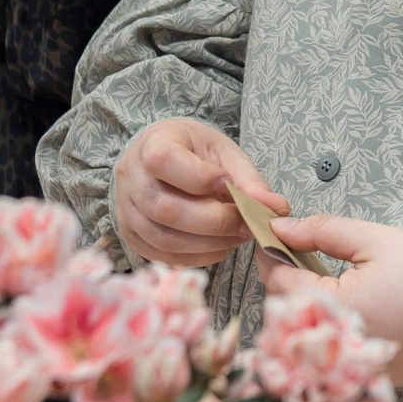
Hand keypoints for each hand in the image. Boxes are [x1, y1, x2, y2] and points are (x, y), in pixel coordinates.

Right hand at [113, 120, 286, 267]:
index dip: (200, 178)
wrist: (162, 158)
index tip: (229, 184)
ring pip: (165, 238)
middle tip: (247, 223)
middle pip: (167, 208)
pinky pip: (164, 256)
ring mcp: (126, 211)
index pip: (164, 161)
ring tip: (237, 235)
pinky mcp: (133, 237)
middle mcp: (131, 179)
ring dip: (209, 244)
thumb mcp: (224, 153)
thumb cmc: (194, 152)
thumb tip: (276, 209)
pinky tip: (219, 246)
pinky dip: (198, 257)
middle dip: (215, 221)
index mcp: (152, 144)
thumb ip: (248, 180)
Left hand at [263, 216, 402, 387]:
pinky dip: (329, 333)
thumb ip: (322, 232)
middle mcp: (338, 351)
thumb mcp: (376, 239)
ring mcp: (352, 371)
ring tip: (323, 278)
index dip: (272, 254)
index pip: (279, 283)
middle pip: (286, 316)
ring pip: (306, 339)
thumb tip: (279, 228)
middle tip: (299, 252)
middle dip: (286, 283)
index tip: (270, 234)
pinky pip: (332, 356)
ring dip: (304, 309)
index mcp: (336, 311)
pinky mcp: (368, 380)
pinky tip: (347, 307)